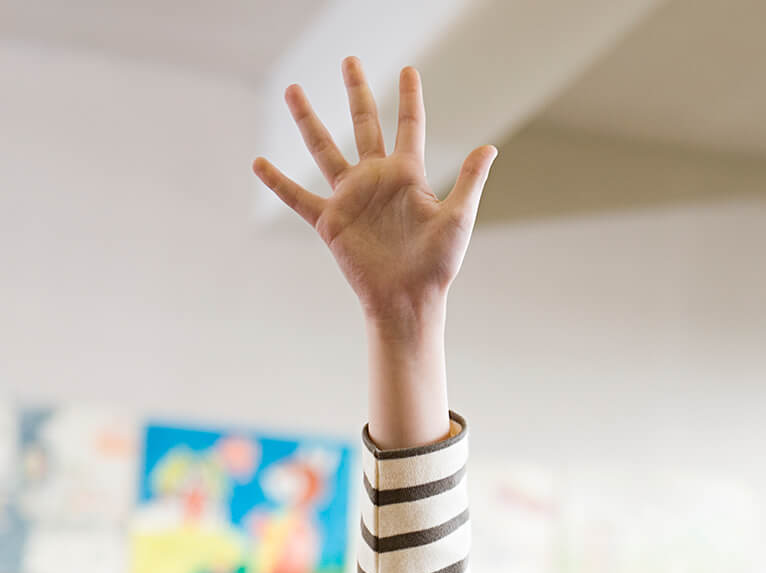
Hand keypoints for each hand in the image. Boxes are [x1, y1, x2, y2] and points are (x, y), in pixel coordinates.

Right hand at [254, 57, 495, 331]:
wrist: (409, 300)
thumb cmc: (437, 265)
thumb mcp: (458, 218)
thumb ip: (469, 180)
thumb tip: (489, 147)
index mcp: (407, 175)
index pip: (409, 126)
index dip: (409, 97)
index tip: (408, 70)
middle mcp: (376, 180)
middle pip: (364, 123)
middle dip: (356, 91)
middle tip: (349, 60)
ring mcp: (351, 198)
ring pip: (325, 149)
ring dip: (308, 120)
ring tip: (292, 90)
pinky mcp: (331, 222)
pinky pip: (298, 198)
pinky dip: (278, 182)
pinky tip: (258, 163)